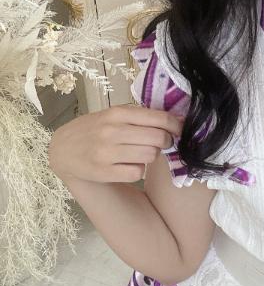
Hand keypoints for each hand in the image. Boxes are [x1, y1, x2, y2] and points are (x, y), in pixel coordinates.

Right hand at [48, 104, 184, 184]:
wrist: (62, 150)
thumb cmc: (93, 129)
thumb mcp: (112, 115)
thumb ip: (140, 116)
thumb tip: (177, 120)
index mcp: (117, 113)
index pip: (159, 118)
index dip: (176, 125)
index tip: (179, 130)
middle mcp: (112, 131)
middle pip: (158, 138)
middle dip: (166, 141)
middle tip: (161, 143)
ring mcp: (107, 152)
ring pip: (150, 155)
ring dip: (151, 155)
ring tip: (142, 152)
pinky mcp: (103, 172)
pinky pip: (137, 172)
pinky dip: (139, 170)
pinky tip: (131, 165)